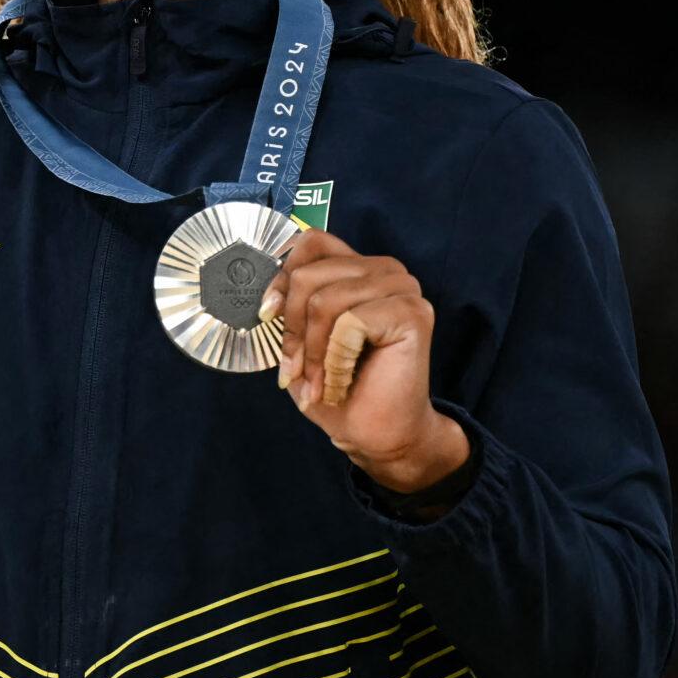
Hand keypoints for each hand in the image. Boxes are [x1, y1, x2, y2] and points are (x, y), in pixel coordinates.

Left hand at [259, 227, 468, 492]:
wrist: (377, 434)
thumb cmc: (341, 386)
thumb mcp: (303, 337)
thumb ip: (292, 301)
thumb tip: (266, 292)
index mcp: (360, 267)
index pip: (311, 243)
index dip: (281, 278)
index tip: (267, 316)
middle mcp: (385, 269)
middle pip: (309, 275)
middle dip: (293, 331)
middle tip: (296, 372)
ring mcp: (402, 288)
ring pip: (324, 301)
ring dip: (313, 354)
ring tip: (321, 382)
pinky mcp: (411, 312)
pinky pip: (348, 324)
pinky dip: (335, 361)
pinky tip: (343, 382)